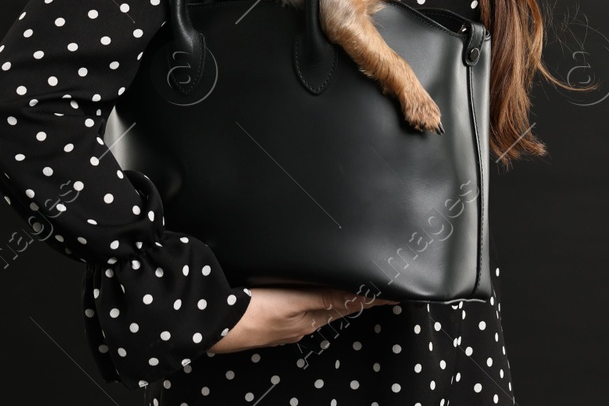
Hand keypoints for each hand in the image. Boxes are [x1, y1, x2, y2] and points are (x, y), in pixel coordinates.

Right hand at [209, 286, 400, 352]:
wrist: (211, 324)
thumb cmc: (251, 313)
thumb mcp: (292, 302)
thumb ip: (324, 297)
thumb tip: (360, 296)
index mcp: (311, 317)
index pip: (350, 303)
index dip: (372, 297)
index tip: (396, 291)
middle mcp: (303, 322)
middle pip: (338, 305)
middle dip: (358, 296)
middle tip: (379, 284)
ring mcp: (286, 322)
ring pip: (320, 306)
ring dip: (337, 296)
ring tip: (353, 286)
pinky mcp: (271, 318)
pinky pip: (302, 307)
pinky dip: (315, 299)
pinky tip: (311, 292)